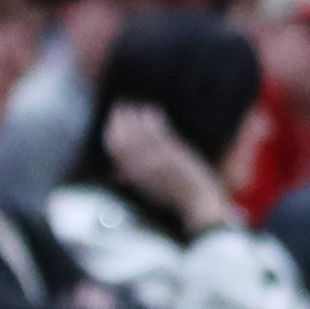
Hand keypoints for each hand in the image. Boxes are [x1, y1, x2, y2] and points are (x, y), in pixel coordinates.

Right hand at [102, 101, 243, 233]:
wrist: (198, 202)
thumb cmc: (173, 199)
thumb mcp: (147, 191)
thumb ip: (132, 180)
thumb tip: (116, 174)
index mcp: (135, 176)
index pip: (117, 151)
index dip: (112, 135)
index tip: (111, 122)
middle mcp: (144, 167)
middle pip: (126, 140)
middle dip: (121, 122)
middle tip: (120, 107)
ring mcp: (159, 160)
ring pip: (141, 134)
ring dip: (135, 118)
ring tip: (133, 105)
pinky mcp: (175, 154)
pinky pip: (159, 133)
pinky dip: (153, 120)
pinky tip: (151, 109)